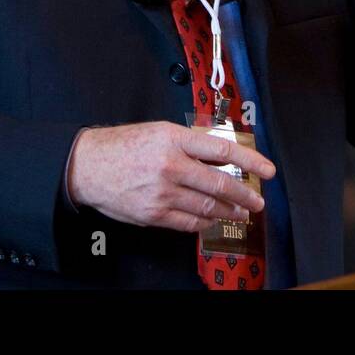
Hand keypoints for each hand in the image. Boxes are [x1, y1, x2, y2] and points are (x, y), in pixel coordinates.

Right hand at [66, 121, 275, 232]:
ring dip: (229, 211)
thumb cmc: (122, 146)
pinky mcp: (154, 214)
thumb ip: (189, 142)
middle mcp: (170, 165)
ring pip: (207, 207)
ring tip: (241, 212)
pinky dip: (205, 222)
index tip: (267, 169)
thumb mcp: (158, 131)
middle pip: (220, 184)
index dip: (250, 161)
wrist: (88, 166)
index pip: (222, 151)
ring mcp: (162, 193)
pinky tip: (212, 219)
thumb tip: (221, 155)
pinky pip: (189, 223)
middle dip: (245, 195)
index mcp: (174, 139)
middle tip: (258, 200)